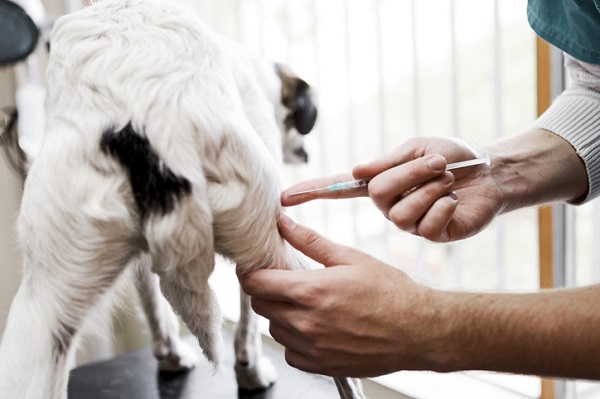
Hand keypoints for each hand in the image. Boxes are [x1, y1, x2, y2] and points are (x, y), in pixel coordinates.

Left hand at [239, 214, 444, 377]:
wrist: (419, 330)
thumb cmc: (391, 292)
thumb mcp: (351, 258)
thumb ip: (311, 241)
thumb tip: (283, 223)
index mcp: (311, 291)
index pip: (256, 284)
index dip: (250, 273)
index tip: (256, 268)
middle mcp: (307, 323)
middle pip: (261, 306)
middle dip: (266, 291)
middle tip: (285, 282)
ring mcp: (313, 348)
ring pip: (275, 330)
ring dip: (281, 315)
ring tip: (305, 304)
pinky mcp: (322, 366)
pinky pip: (290, 353)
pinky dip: (294, 340)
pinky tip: (314, 327)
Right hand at [283, 136, 503, 241]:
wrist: (490, 173)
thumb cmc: (452, 157)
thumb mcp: (418, 149)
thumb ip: (388, 162)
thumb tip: (355, 171)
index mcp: (380, 183)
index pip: (339, 189)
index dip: (312, 192)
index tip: (284, 198)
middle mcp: (388, 206)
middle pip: (379, 193)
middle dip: (412, 173)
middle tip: (438, 164)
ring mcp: (408, 223)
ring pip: (401, 212)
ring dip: (431, 188)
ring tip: (449, 181)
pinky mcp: (429, 236)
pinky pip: (426, 225)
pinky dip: (445, 206)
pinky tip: (455, 202)